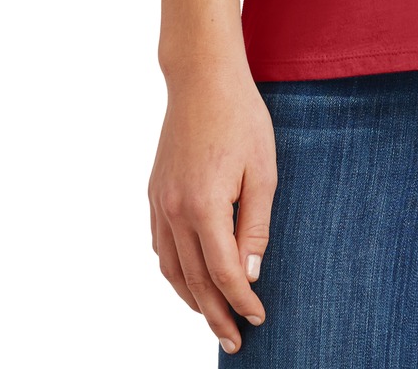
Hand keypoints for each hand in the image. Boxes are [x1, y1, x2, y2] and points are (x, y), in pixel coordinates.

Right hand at [149, 64, 277, 354]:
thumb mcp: (263, 171)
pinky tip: (189, 277)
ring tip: (212, 318)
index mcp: (205, 206)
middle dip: (215, 315)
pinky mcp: (154, 192)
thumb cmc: (241, 118)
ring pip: (171, 268)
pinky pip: (160, 245)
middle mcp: (174, 210)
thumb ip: (256, 228)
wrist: (202, 77)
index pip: (223, 273)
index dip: (242, 301)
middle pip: (194, 280)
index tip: (259, 318)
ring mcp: (159, 202)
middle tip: (235, 341)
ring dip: (191, 299)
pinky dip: (174, 270)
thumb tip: (248, 277)